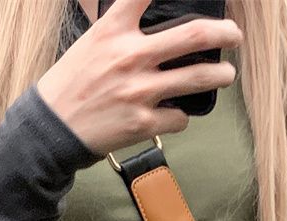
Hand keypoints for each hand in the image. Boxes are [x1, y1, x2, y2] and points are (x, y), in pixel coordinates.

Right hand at [36, 0, 242, 156]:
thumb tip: (151, 24)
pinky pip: (179, 117)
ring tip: (226, 75)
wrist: (51, 130)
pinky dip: (181, 115)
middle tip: (234, 36)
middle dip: (225, 33)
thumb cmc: (70, 86)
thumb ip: (122, 30)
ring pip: (198, 77)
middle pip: (194, 34)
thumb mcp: (92, 43)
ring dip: (220, 76)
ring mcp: (139, 91)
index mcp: (114, 30)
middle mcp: (130, 56)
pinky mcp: (142, 123)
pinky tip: (174, 113)